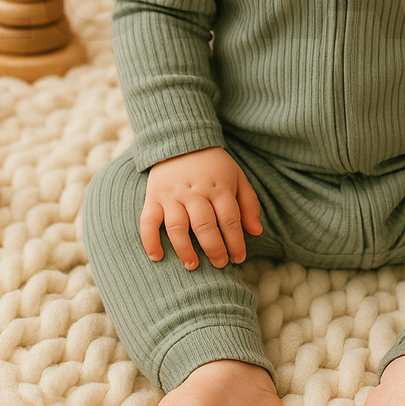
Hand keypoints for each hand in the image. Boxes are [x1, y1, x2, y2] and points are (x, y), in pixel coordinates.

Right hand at [140, 147, 261, 269]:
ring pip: (177, 227)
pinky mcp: (153, 197)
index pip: (229, 219)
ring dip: (184, 249)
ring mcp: (172, 195)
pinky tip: (157, 256)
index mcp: (218, 187)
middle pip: (205, 226)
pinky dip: (150, 241)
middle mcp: (195, 192)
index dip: (235, 242)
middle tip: (219, 264)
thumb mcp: (237, 177)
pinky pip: (148, 221)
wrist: (181, 140)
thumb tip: (256, 231)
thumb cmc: (213, 165)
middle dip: (214, 248)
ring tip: (192, 265)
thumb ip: (248, 204)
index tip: (238, 258)